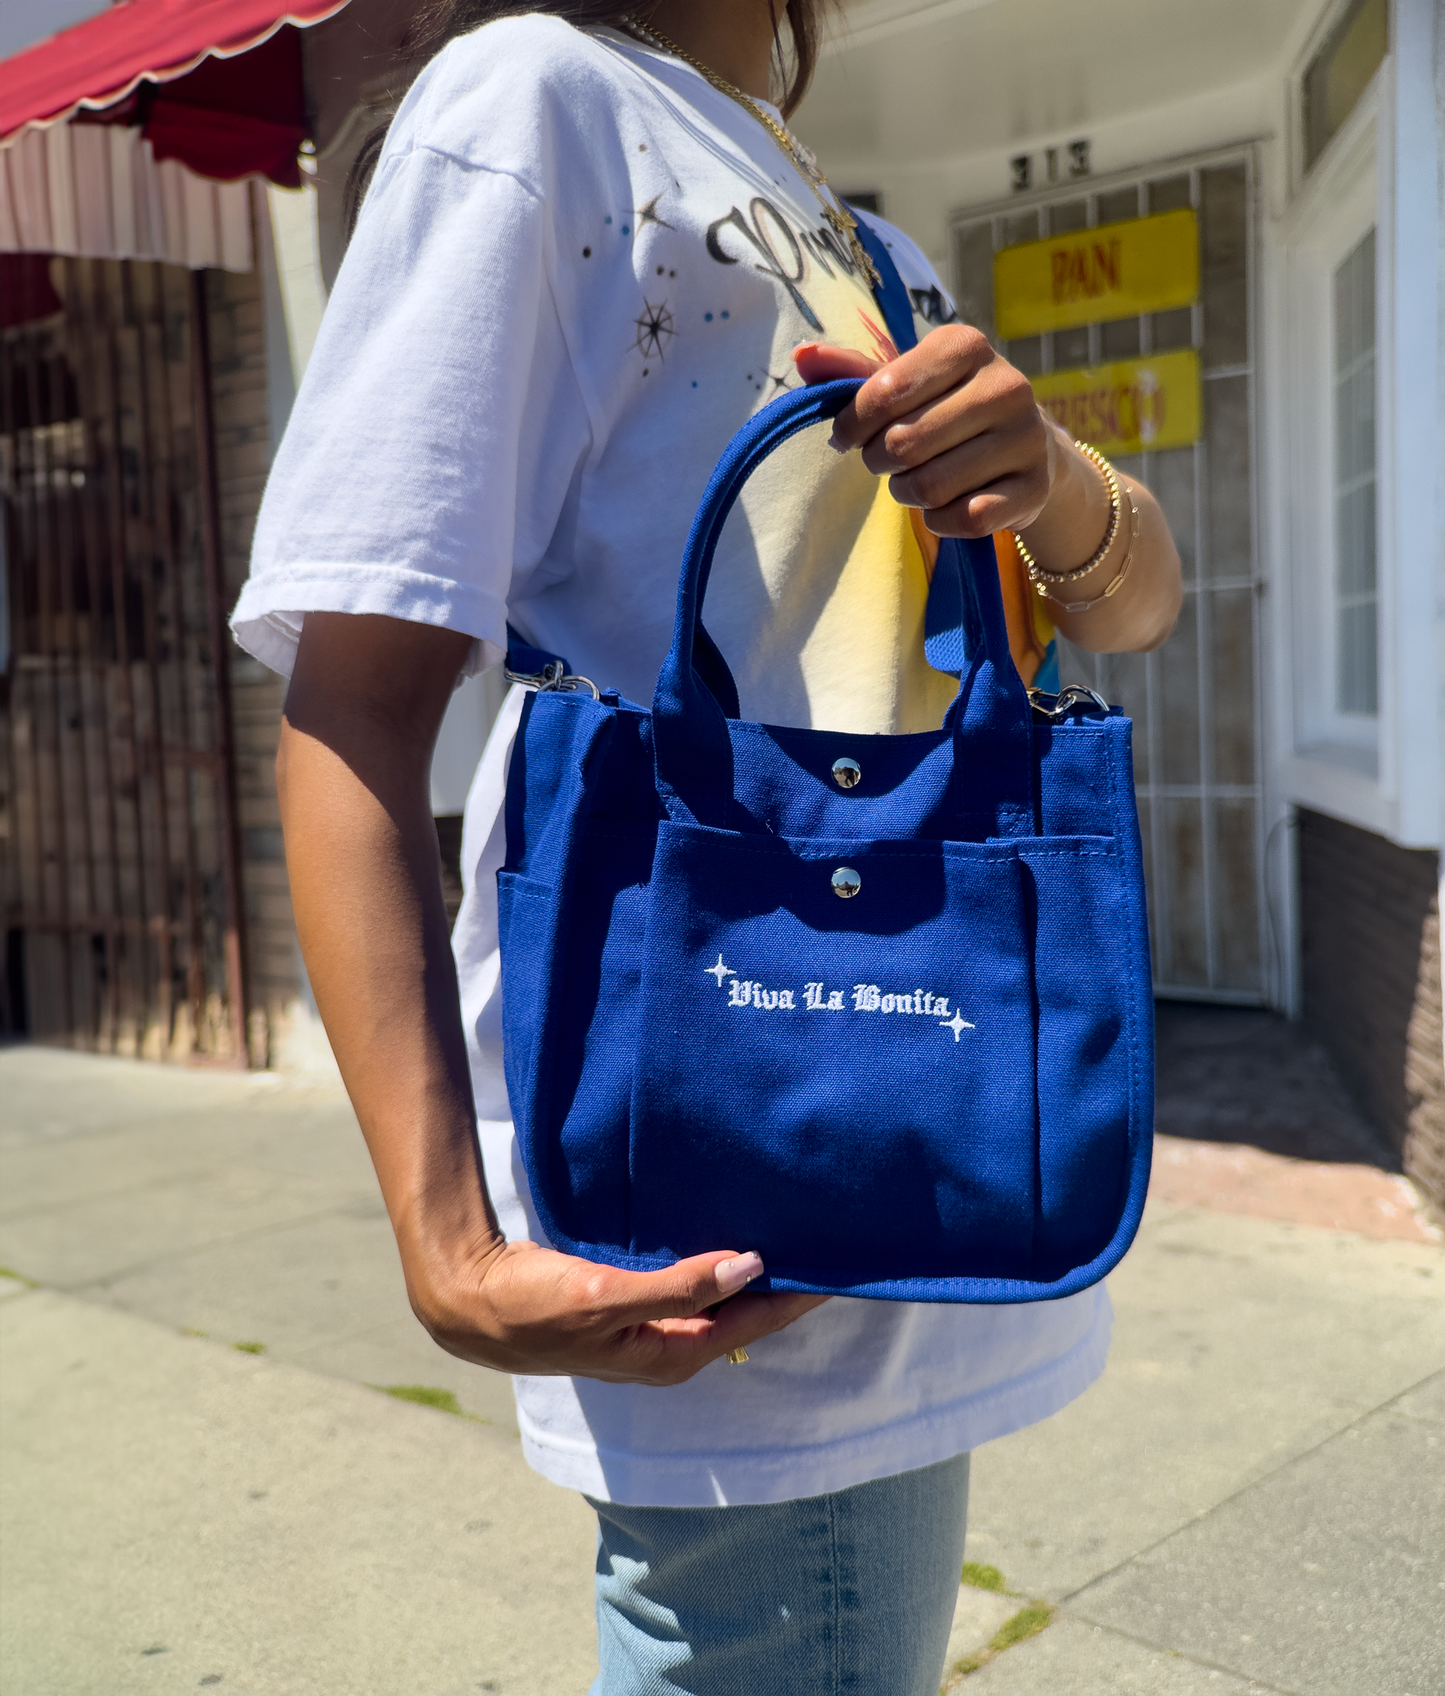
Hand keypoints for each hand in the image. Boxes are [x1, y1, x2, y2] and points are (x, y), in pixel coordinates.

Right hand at [410, 1237, 828, 1384]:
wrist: (471, 1303)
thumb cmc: (535, 1306)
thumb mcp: (606, 1296)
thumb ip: (678, 1285)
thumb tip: (749, 1266)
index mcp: (672, 1354)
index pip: (757, 1319)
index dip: (800, 1292)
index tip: (840, 1261)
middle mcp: (669, 1345)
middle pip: (745, 1311)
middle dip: (785, 1281)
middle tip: (826, 1239)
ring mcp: (651, 1326)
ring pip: (719, 1296)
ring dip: (750, 1270)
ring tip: (790, 1231)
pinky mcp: (632, 1303)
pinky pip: (690, 1283)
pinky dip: (714, 1262)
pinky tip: (726, 1233)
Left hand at [793, 333, 1182, 651]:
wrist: (1025, 447)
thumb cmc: (948, 408)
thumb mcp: (905, 381)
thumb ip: (852, 370)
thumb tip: (801, 355)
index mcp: (966, 345)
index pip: (886, 391)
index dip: (853, 425)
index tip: (846, 438)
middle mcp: (1006, 385)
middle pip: (905, 444)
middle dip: (880, 461)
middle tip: (886, 460)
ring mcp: (1027, 438)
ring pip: (931, 487)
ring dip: (906, 493)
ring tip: (913, 481)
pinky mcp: (1034, 488)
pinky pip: (965, 520)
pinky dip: (941, 522)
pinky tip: (946, 505)